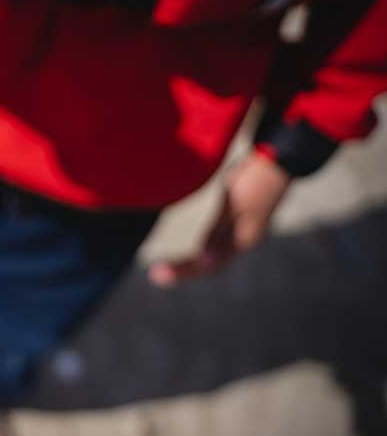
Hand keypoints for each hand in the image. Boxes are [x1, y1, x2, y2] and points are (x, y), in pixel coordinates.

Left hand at [149, 151, 290, 286]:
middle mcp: (242, 241)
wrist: (277, 160)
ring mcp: (243, 232)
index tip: (158, 274)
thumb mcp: (233, 205)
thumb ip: (217, 232)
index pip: (207, 265)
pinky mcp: (241, 222)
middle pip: (209, 265)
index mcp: (241, 240)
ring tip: (167, 270)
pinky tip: (193, 252)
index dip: (182, 272)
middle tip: (156, 275)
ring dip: (191, 264)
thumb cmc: (254, 180)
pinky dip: (201, 252)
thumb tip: (204, 261)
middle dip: (183, 271)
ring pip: (214, 257)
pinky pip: (217, 244)